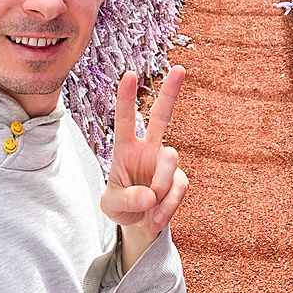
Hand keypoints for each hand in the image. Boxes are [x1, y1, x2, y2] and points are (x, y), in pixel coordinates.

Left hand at [101, 66, 188, 270]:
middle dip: (170, 92)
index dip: (127, 98)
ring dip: (159, 185)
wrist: (140, 224)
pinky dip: (166, 206)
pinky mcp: (179, 179)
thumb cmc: (120, 206)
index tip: (130, 75)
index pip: (125, 120)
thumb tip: (151, 195)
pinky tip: (156, 216)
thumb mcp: (111, 205)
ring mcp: (165, 163)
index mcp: (124, 148)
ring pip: (170, 159)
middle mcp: (147, 149)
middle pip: (161, 116)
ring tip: (149, 206)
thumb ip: (127, 199)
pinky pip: (178, 188)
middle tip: (181, 68)